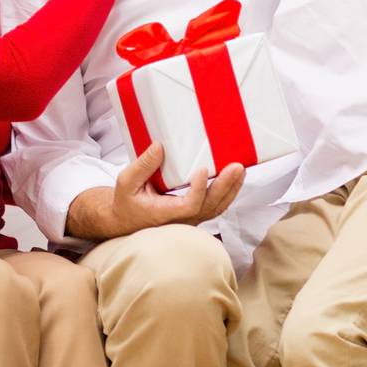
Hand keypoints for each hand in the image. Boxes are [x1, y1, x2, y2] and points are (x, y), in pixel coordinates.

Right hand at [106, 143, 243, 234]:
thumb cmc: (126, 202)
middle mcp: (182, 220)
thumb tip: (160, 146)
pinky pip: (215, 207)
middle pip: (210, 207)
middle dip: (225, 187)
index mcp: (165, 214)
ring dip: (231, 189)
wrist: (126, 220)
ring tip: (241, 170)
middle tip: (236, 167)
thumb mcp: (126, 182)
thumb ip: (142, 165)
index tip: (201, 170)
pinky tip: (235, 179)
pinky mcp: (195, 214)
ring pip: (217, 208)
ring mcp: (191, 219)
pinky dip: (227, 193)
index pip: (189, 206)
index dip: (198, 190)